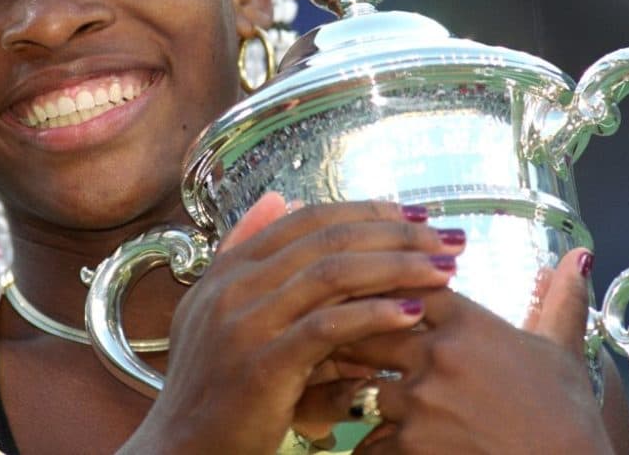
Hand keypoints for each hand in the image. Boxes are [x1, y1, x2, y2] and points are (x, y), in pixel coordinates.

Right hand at [131, 195, 466, 454]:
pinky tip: (411, 313)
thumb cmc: (210, 384)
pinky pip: (327, 327)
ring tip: (444, 270)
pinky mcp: (261, 364)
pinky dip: (374, 315)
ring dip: (397, 267)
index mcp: (230, 267)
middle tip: (447, 238)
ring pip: (333, 274)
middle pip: (328, 238)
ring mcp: (245, 322)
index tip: (418, 215)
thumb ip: (244, 251)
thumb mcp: (216, 308)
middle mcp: (235, 285)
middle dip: (397, 233)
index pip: (309, 218)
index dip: (368, 211)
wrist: (181, 449)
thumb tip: (275, 199)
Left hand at [335, 248, 613, 454]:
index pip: (406, 283)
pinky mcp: (411, 447)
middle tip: (337, 341)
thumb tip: (578, 256)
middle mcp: (439, 355)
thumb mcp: (564, 353)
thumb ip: (563, 300)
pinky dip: (368, 446)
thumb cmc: (568, 418)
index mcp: (470, 324)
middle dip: (352, 336)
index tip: (372, 293)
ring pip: (360, 386)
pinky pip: (367, 442)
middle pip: (368, 326)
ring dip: (353, 392)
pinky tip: (374, 446)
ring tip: (346, 396)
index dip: (386, 287)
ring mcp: (421, 402)